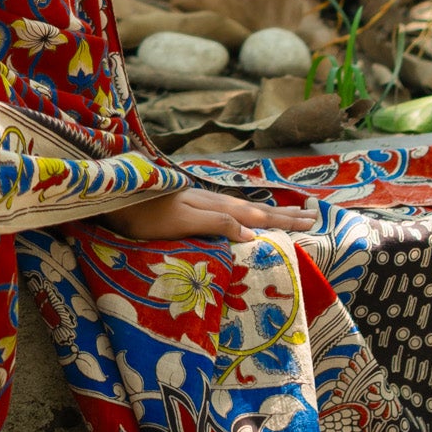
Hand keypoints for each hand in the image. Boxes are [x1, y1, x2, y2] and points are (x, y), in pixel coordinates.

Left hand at [106, 185, 318, 244]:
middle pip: (257, 208)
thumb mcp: (184, 222)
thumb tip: (254, 234)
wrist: (119, 197)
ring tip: (287, 212)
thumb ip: (218, 223)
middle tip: (312, 215)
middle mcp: (214, 202)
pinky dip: (247, 212)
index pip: (259, 216)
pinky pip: (231, 208)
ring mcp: (203, 201)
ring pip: (245, 206)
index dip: (285, 220)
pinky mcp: (191, 204)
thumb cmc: (147, 215)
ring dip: (268, 211)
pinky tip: (244, 213)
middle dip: (285, 213)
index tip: (311, 220)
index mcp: (217, 208)